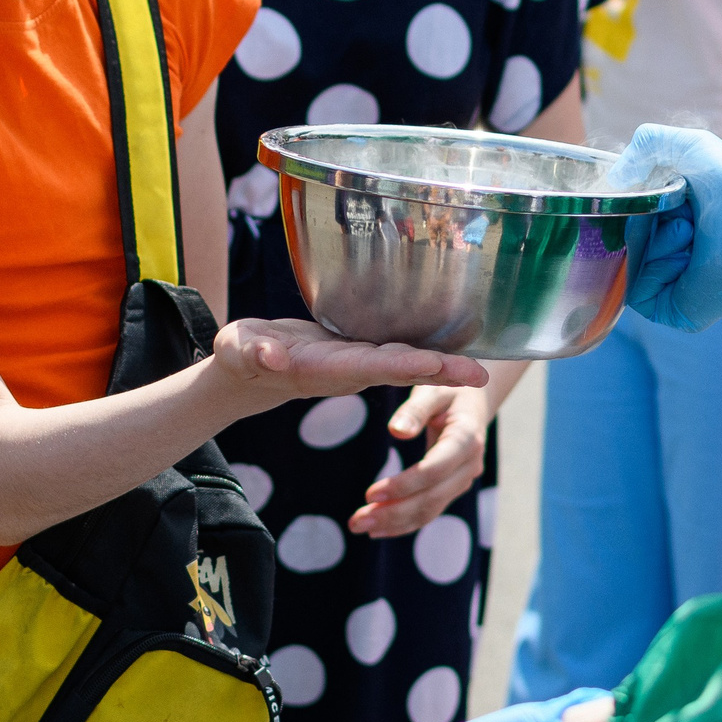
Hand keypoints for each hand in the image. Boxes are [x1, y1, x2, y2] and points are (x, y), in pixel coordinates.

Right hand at [208, 318, 487, 418]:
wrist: (253, 368)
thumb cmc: (242, 356)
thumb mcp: (239, 350)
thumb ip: (252, 352)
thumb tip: (270, 356)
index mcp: (325, 367)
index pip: (372, 366)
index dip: (405, 365)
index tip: (437, 366)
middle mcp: (349, 369)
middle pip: (402, 369)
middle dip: (441, 372)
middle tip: (481, 374)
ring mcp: (358, 363)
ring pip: (408, 363)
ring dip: (445, 366)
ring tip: (483, 367)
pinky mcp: (361, 354)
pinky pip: (401, 353)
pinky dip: (430, 352)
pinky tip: (459, 347)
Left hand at [355, 383, 490, 536]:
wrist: (472, 400)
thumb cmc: (448, 391)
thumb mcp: (433, 390)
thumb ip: (415, 410)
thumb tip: (396, 431)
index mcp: (467, 438)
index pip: (434, 470)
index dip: (403, 485)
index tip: (370, 494)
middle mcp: (470, 464)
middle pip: (431, 498)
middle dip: (393, 512)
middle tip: (356, 520)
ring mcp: (463, 479)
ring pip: (430, 510)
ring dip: (395, 522)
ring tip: (360, 525)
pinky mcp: (452, 488)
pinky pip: (429, 511)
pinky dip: (404, 523)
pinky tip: (378, 528)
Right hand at [608, 125, 721, 331]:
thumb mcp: (688, 146)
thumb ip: (646, 144)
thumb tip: (615, 180)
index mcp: (671, 218)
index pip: (628, 217)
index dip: (630, 203)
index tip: (644, 193)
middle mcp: (668, 250)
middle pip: (624, 241)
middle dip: (641, 223)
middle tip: (677, 213)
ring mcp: (669, 282)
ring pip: (628, 266)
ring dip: (653, 245)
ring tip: (688, 233)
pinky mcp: (672, 308)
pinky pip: (637, 294)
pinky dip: (653, 273)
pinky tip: (684, 258)